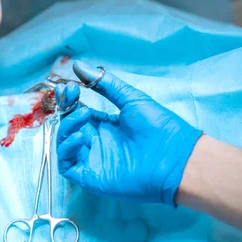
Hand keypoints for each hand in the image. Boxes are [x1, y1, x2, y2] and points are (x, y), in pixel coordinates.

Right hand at [55, 61, 201, 204]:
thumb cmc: (160, 128)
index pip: (78, 111)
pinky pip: (67, 165)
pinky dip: (68, 149)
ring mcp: (92, 160)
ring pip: (64, 144)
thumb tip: (78, 64)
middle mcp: (96, 143)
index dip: (71, 99)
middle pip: (68, 126)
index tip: (70, 86)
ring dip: (67, 126)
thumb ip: (104, 84)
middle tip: (70, 94)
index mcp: (106, 126)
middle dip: (66, 108)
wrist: (177, 158)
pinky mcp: (91, 177)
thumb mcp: (130, 99)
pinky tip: (82, 136)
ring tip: (84, 113)